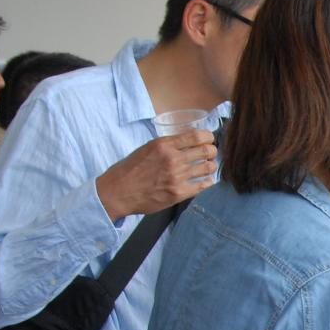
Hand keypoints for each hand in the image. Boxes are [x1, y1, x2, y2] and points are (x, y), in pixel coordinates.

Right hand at [96, 130, 215, 218]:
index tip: (208, 139)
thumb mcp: (146, 149)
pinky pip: (202, 185)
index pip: (196, 135)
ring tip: (208, 167)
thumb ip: (166, 146)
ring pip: (207, 167)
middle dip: (212, 151)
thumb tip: (185, 142)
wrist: (117, 192)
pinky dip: (207, 182)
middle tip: (211, 154)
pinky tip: (205, 181)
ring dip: (210, 166)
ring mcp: (176, 177)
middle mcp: (172, 159)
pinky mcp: (178, 193)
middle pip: (206, 151)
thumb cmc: (129, 170)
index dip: (208, 137)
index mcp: (164, 145)